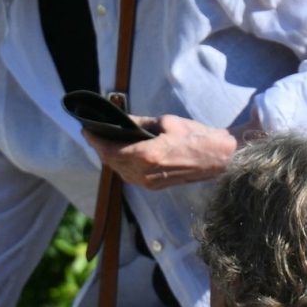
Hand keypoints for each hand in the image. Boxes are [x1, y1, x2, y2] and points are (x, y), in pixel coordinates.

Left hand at [91, 115, 237, 190]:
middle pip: (112, 162)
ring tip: (103, 143)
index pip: (111, 150)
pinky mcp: (155, 186)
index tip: (86, 130)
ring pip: (120, 171)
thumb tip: (121, 120)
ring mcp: (150, 183)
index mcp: (147, 155)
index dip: (96, 141)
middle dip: (100, 148)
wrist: (219, 158)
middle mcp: (145, 173)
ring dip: (109, 158)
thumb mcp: (166, 123)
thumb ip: (139, 123)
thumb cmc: (196, 136)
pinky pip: (130, 176)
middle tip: (92, 134)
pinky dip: (121, 165)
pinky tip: (120, 155)